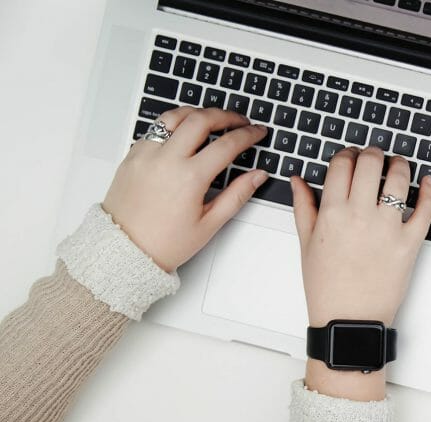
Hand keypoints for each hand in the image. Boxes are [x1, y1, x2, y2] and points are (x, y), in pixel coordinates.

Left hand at [103, 107, 268, 271]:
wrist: (124, 251)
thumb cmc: (164, 243)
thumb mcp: (209, 224)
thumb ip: (237, 195)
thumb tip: (257, 176)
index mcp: (189, 178)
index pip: (227, 144)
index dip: (248, 134)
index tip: (257, 132)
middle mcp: (166, 160)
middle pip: (201, 119)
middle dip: (226, 115)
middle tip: (239, 121)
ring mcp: (146, 154)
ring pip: (175, 116)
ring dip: (197, 113)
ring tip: (211, 119)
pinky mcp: (132, 156)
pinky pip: (155, 129)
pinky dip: (173, 125)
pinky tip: (184, 134)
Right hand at [291, 147, 430, 327]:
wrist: (349, 320)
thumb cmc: (327, 287)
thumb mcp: (306, 244)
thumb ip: (303, 206)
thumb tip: (298, 180)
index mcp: (332, 213)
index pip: (342, 165)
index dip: (347, 154)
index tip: (351, 156)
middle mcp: (360, 216)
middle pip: (370, 163)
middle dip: (373, 153)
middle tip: (375, 156)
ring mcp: (387, 228)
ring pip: (399, 179)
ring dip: (400, 165)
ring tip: (398, 165)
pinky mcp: (410, 243)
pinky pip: (425, 209)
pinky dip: (429, 191)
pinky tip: (427, 183)